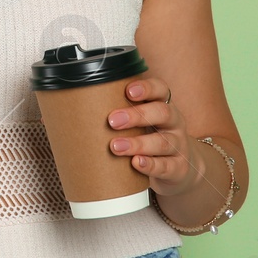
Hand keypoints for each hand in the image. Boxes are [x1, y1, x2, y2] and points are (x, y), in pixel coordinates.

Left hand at [107, 78, 199, 197]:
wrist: (178, 169)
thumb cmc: (150, 139)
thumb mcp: (141, 123)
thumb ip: (120, 114)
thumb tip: (78, 108)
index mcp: (163, 106)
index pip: (161, 89)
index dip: (147, 88)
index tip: (128, 91)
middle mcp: (174, 123)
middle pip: (162, 112)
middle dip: (137, 115)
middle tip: (112, 121)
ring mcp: (179, 146)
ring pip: (163, 142)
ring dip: (138, 144)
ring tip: (116, 147)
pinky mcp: (179, 168)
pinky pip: (167, 166)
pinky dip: (151, 165)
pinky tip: (136, 163)